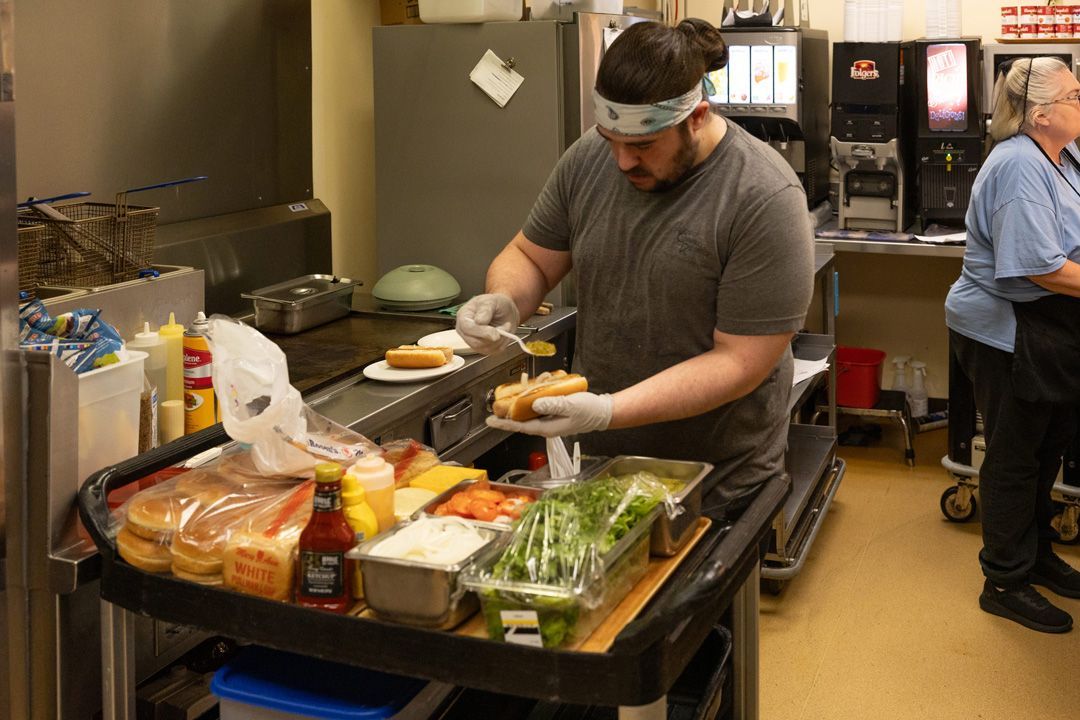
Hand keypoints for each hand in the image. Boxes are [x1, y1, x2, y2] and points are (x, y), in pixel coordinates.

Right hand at [456, 293, 519, 354]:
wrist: (505, 311)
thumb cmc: (496, 304)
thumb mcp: (491, 301)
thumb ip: (485, 310)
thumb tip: (479, 321)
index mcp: (463, 316)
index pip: (466, 328)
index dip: (480, 331)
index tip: (495, 332)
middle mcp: (465, 331)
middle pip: (475, 342)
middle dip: (493, 336)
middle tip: (505, 327)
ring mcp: (473, 341)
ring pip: (485, 348)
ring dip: (500, 339)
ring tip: (504, 327)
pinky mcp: (483, 348)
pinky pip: (493, 351)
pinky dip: (502, 343)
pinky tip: (503, 333)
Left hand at [486, 392, 612, 437]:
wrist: (602, 412)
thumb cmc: (589, 411)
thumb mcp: (571, 405)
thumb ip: (552, 404)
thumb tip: (534, 403)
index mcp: (547, 428)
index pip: (520, 426)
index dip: (504, 423)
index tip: (490, 421)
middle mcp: (545, 426)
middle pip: (521, 418)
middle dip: (512, 405)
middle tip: (502, 396)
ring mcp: (549, 420)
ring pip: (529, 410)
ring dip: (526, 397)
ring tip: (526, 383)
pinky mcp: (553, 413)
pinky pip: (539, 406)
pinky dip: (537, 395)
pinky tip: (540, 384)